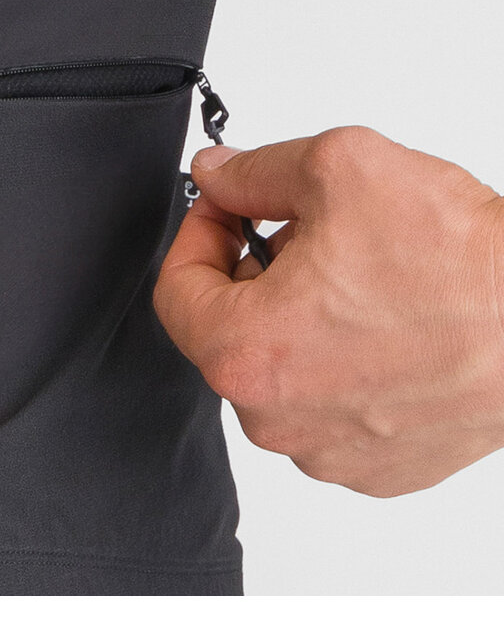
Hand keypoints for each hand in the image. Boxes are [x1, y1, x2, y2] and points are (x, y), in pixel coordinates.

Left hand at [154, 125, 503, 496]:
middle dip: (256, 272)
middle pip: (228, 331)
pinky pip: (330, 406)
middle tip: (305, 231)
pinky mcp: (378, 468)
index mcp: (247, 354)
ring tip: (360, 277)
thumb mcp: (335, 168)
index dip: (197, 234)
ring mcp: (330, 452)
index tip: (226, 211)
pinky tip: (386, 324)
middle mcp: (279, 420)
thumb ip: (252, 172)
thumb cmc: (460, 262)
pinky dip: (343, 362)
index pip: (175, 291)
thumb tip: (217, 177)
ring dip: (300, 318)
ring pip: (282, 369)